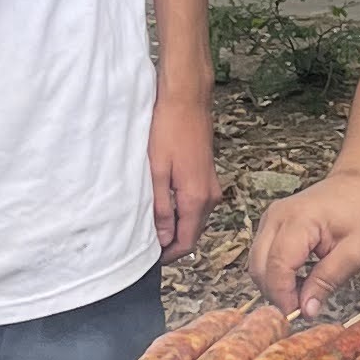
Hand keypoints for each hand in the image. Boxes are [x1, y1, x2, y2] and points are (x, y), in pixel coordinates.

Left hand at [148, 84, 220, 257]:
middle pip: (193, 233)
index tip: (152, 259)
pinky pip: (197, 204)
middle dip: (173, 243)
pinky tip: (164, 206)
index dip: (169, 256)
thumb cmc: (168, 129)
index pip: (186, 242)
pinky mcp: (208, 176)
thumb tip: (163, 238)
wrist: (187, 100)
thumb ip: (160, 208)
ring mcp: (211, 186)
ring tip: (153, 227)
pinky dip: (182, 212)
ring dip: (177, 227)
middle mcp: (209, 196)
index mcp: (196, 199)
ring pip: (195, 219)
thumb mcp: (156, 172)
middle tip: (148, 246)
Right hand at [249, 167, 359, 316]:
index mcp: (299, 220)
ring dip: (275, 285)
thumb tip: (306, 310)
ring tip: (304, 294)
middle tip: (302, 309)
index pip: (278, 266)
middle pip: (259, 267)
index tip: (300, 314)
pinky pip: (262, 257)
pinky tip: (299, 280)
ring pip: (256, 265)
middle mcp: (276, 217)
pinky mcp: (270, 225)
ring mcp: (269, 219)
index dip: (284, 296)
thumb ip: (328, 280)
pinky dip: (275, 274)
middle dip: (277, 294)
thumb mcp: (356, 252)